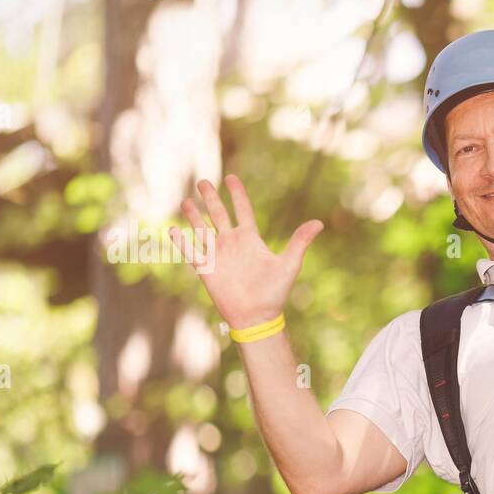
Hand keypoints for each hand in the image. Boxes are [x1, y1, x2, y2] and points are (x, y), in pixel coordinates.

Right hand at [169, 175, 322, 330]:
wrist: (257, 316)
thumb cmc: (275, 292)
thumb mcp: (289, 264)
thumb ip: (300, 241)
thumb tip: (319, 222)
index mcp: (250, 239)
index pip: (242, 211)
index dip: (237, 195)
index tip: (231, 178)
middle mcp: (232, 243)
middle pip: (218, 215)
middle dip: (211, 198)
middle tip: (202, 181)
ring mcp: (218, 255)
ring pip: (202, 230)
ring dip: (194, 216)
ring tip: (186, 201)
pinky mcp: (206, 269)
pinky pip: (191, 252)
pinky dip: (182, 242)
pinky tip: (173, 229)